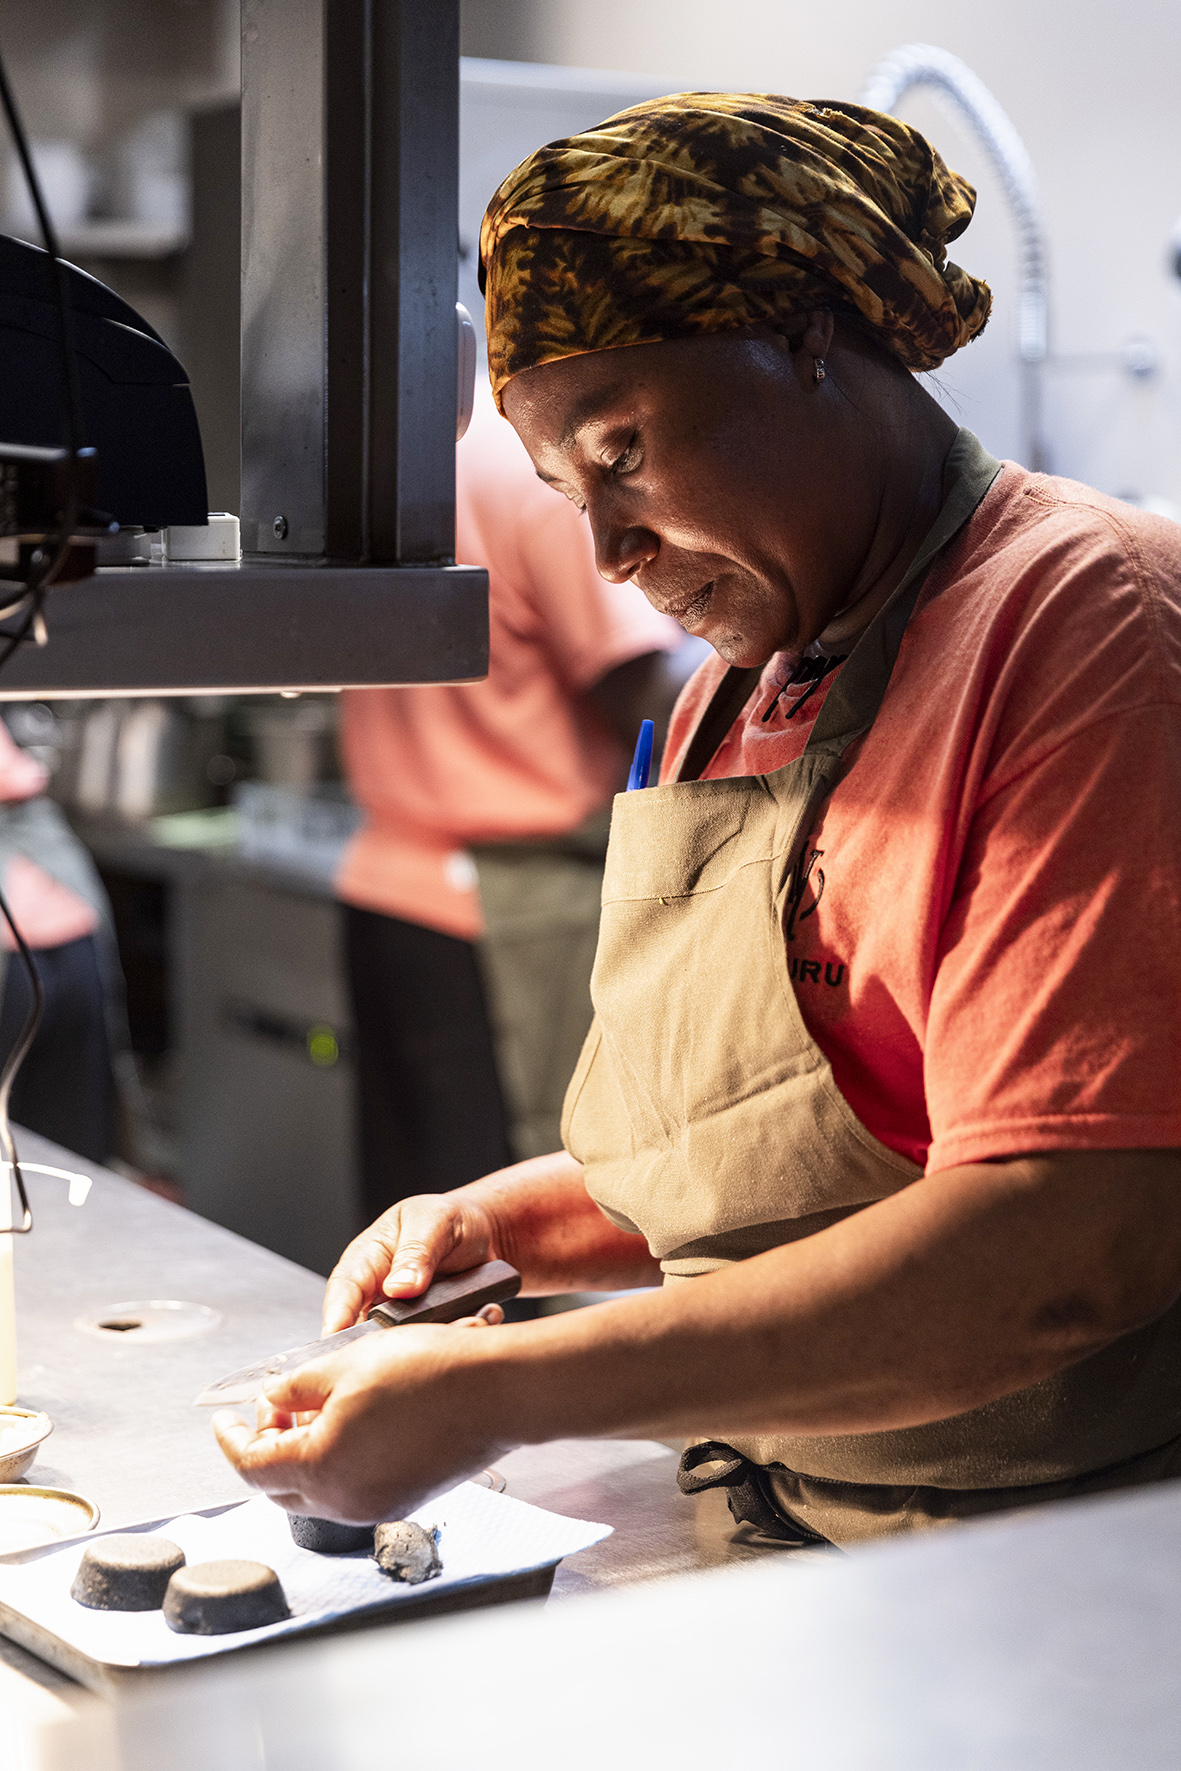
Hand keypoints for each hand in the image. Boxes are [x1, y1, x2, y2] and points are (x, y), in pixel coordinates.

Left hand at [213, 1311, 508, 1521]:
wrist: (495, 1392)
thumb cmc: (429, 1373)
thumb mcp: (344, 1363)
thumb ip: (296, 1386)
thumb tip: (272, 1397)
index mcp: (319, 1467)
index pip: (250, 1464)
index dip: (230, 1439)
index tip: (224, 1420)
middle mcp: (344, 1501)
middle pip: (279, 1486)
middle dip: (266, 1446)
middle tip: (275, 1407)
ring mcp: (376, 1506)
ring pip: (317, 1489)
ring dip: (303, 1453)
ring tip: (316, 1407)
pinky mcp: (404, 1499)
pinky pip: (352, 1488)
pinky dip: (337, 1461)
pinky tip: (352, 1423)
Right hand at [321, 1192, 500, 1333]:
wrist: (486, 1233)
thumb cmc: (450, 1220)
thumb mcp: (434, 1221)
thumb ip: (417, 1251)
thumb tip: (398, 1287)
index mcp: (368, 1258)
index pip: (344, 1288)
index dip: (337, 1313)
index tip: (336, 1334)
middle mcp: (379, 1294)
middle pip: (366, 1328)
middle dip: (390, 1341)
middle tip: (418, 1341)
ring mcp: (403, 1318)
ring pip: (404, 1345)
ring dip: (434, 1339)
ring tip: (467, 1319)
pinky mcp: (428, 1333)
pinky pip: (436, 1347)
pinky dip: (458, 1335)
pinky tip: (479, 1317)